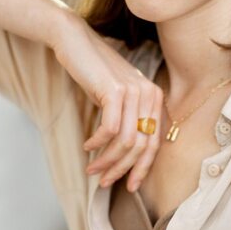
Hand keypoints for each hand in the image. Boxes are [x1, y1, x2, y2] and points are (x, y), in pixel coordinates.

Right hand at [51, 16, 163, 192]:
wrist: (75, 42)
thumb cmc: (94, 73)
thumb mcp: (118, 98)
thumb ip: (127, 121)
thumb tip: (125, 158)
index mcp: (155, 98)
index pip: (154, 143)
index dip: (142, 168)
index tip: (130, 187)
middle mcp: (150, 94)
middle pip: (141, 146)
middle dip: (123, 169)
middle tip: (104, 182)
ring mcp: (134, 92)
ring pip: (125, 141)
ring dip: (107, 160)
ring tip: (92, 169)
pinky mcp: (115, 91)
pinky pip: (109, 129)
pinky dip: (97, 143)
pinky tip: (87, 147)